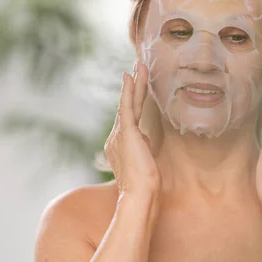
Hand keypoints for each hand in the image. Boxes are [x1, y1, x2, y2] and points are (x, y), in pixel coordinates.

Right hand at [104, 63, 160, 198]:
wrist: (140, 195)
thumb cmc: (145, 187)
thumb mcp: (144, 163)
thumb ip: (143, 149)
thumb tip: (146, 139)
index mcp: (119, 146)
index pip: (128, 120)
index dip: (133, 103)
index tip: (138, 89)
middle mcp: (115, 138)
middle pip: (126, 108)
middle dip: (133, 88)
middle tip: (137, 69)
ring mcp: (119, 135)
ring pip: (128, 104)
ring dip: (135, 83)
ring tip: (139, 65)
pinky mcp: (126, 132)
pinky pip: (127, 106)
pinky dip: (129, 90)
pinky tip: (130, 76)